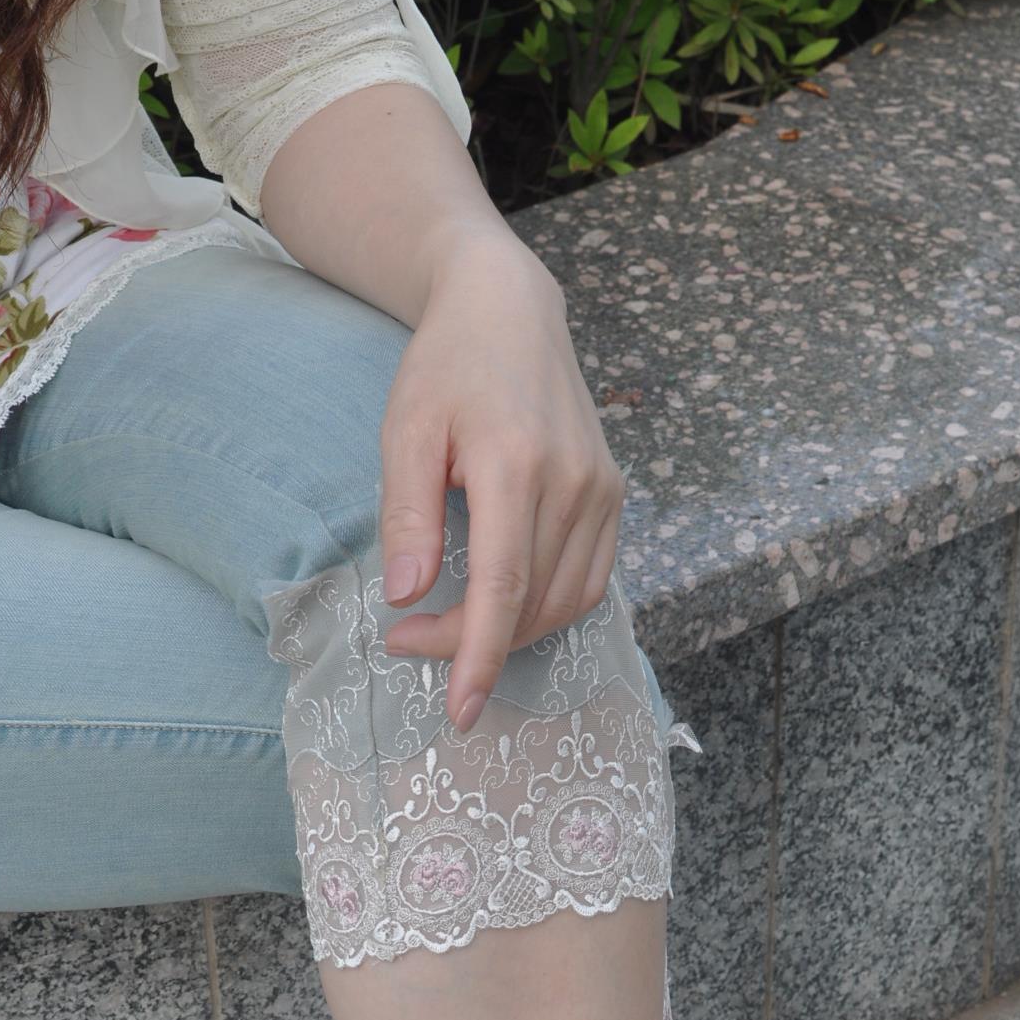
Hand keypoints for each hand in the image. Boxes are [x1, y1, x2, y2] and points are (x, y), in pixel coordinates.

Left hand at [378, 232, 625, 731]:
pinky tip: (501, 606)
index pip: (503, 587)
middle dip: (473, 645)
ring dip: (510, 635)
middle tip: (411, 642)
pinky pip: (589, 580)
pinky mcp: (614, 495)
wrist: (510, 311)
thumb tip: (408, 597)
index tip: (457, 709)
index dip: (478, 655)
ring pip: (565, 603)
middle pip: (531, 604)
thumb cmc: (446, 367)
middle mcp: (574, 483)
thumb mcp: (405, 431)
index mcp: (516, 465)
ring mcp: (602, 491)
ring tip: (452, 629)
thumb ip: (408, 515)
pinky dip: (545, 609)